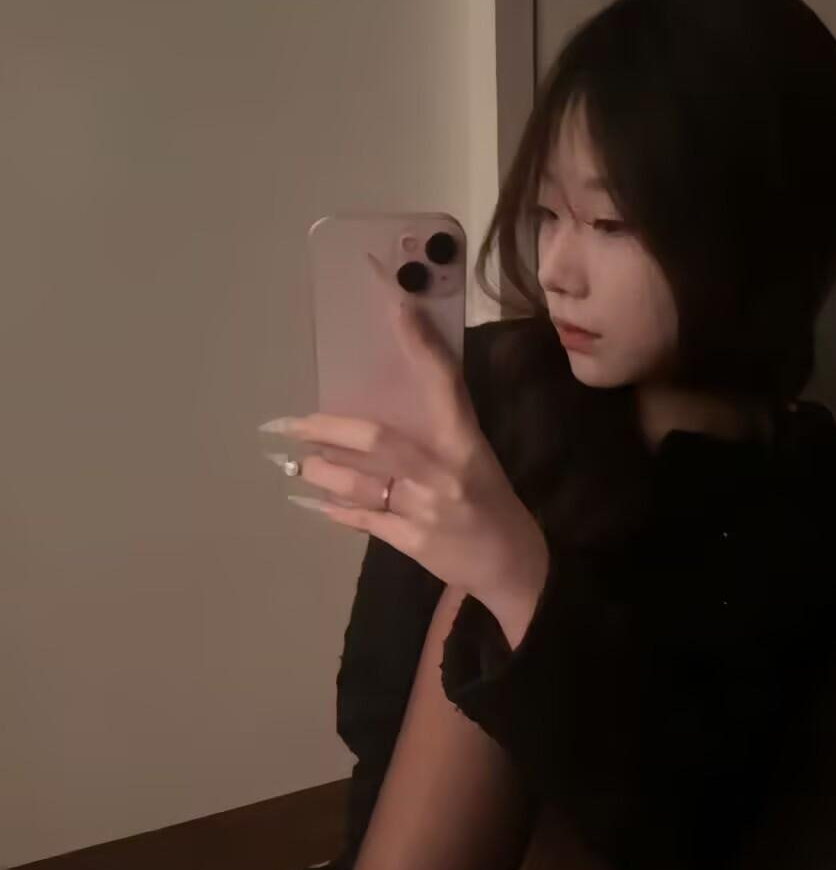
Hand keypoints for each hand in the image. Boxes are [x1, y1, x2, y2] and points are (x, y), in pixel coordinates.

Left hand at [259, 253, 548, 618]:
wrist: (511, 566)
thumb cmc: (490, 503)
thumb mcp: (474, 457)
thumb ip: (437, 429)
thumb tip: (380, 403)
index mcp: (466, 441)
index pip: (443, 382)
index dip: (420, 343)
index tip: (396, 304)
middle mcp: (445, 471)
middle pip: (379, 439)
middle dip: (329, 429)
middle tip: (290, 424)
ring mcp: (426, 508)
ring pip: (361, 482)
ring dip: (322, 470)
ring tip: (297, 462)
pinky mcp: (413, 542)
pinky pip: (365, 519)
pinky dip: (337, 509)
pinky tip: (314, 501)